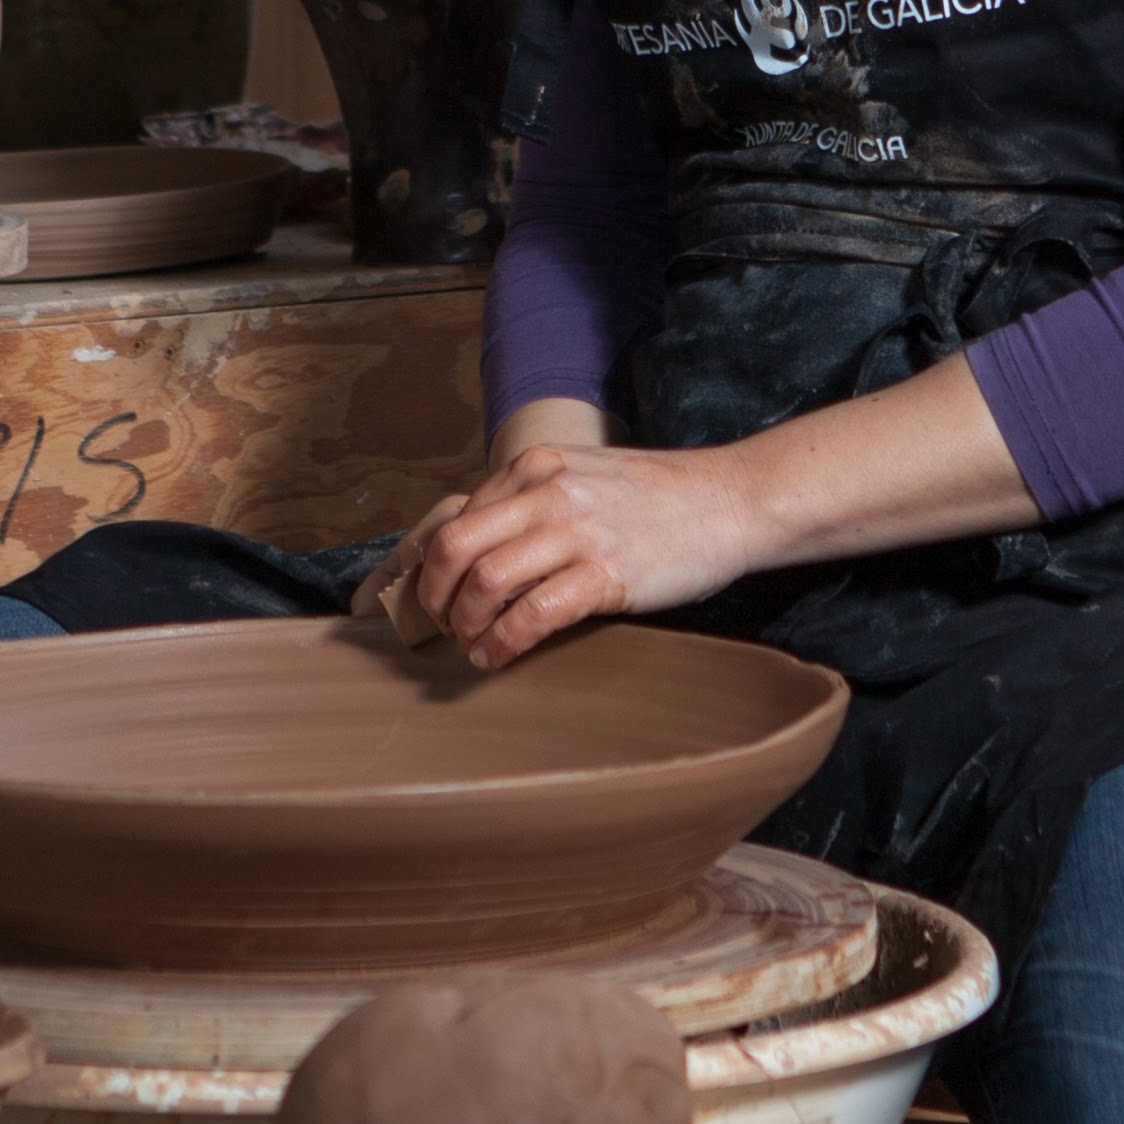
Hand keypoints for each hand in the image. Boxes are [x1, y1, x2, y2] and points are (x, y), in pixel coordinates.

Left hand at [368, 432, 779, 672]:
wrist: (730, 500)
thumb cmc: (655, 498)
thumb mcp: (580, 476)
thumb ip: (527, 501)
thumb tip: (469, 547)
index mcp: (532, 466)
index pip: (448, 518)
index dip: (410, 566)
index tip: (393, 601)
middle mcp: (545, 491)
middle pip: (453, 549)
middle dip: (433, 598)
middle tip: (439, 626)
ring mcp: (575, 531)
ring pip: (484, 584)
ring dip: (465, 626)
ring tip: (472, 645)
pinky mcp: (605, 573)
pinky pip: (533, 615)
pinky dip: (502, 643)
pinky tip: (498, 657)